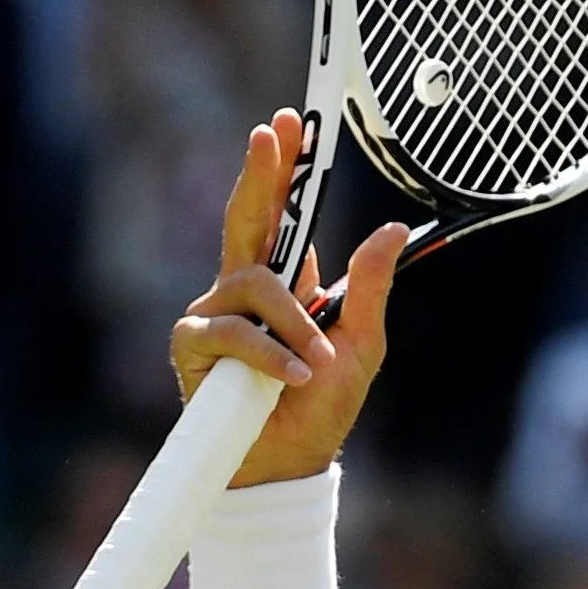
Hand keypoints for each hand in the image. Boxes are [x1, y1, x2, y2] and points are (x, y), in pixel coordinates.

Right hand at [171, 112, 412, 485]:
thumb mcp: (361, 345)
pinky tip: (295, 376)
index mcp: (285, 283)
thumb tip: (394, 228)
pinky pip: (233, 332)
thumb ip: (369, 288)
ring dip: (293, 323)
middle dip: (260, 173)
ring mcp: (214, 315)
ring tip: (317, 361)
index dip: (283, 169)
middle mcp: (243, 291)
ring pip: (253, 285)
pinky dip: (269, 354)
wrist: (288, 465)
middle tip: (270, 134)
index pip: (282, 215)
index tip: (289, 123)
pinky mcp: (193, 347)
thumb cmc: (320, 407)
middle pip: (247, 218)